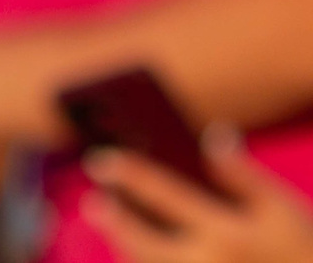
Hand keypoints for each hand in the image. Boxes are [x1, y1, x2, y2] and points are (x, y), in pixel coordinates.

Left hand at [86, 132, 312, 262]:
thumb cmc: (303, 249)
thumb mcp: (282, 207)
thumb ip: (243, 174)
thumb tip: (213, 136)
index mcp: (226, 234)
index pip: (164, 195)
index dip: (129, 174)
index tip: (98, 159)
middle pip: (143, 243)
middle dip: (116, 222)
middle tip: (95, 203)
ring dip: (130, 249)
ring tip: (116, 227)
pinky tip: (143, 253)